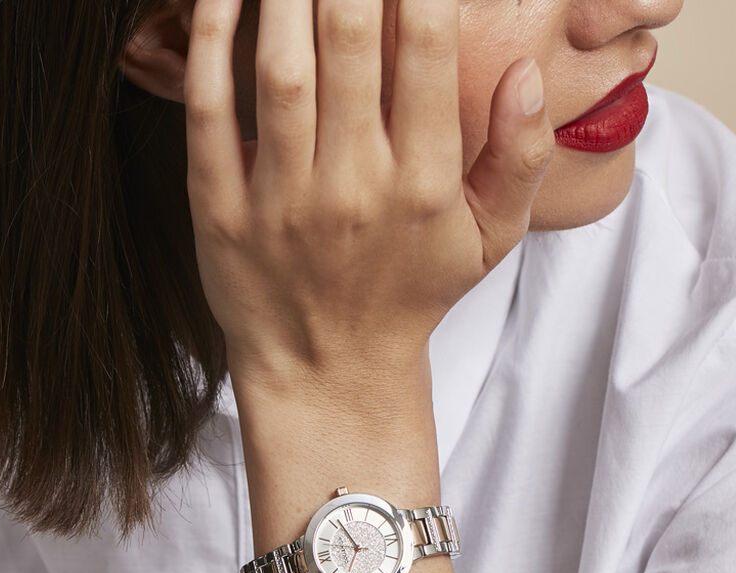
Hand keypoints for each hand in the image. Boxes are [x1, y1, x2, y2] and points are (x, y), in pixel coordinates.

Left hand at [183, 0, 553, 408]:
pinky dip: (210, 43)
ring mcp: (282, 202)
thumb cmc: (408, 297)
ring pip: (281, 66)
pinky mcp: (222, 214)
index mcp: (423, 185)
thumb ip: (521, 159)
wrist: (330, 372)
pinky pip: (209, 114)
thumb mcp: (488, 243)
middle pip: (350, 37)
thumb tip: (526, 74)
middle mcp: (354, 187)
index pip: (427, 47)